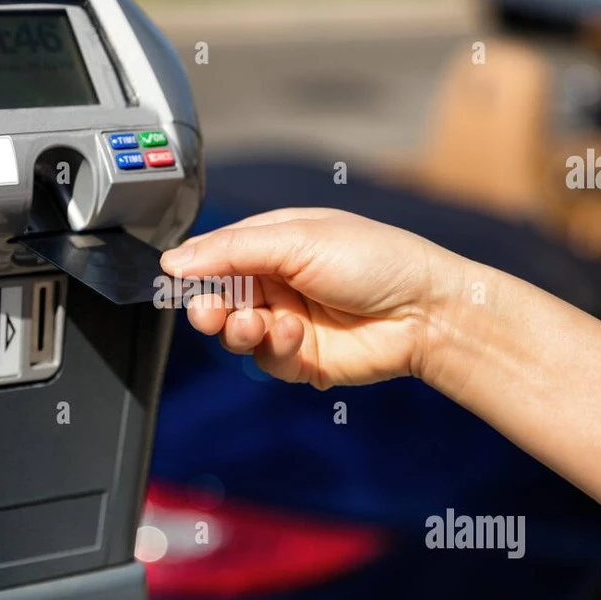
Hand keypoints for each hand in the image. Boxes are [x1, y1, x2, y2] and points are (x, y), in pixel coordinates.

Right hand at [159, 208, 465, 388]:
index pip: (217, 255)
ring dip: (238, 329)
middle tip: (209, 312)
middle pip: (218, 298)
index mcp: (274, 243)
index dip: (195, 269)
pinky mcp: (300, 360)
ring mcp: (287, 322)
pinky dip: (272, 347)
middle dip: (208, 306)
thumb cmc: (375, 260)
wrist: (427, 312)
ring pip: (235, 333)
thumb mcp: (298, 239)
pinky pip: (264, 360)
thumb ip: (232, 250)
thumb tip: (173, 262)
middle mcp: (277, 282)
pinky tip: (294, 333)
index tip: (176, 280)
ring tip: (257, 323)